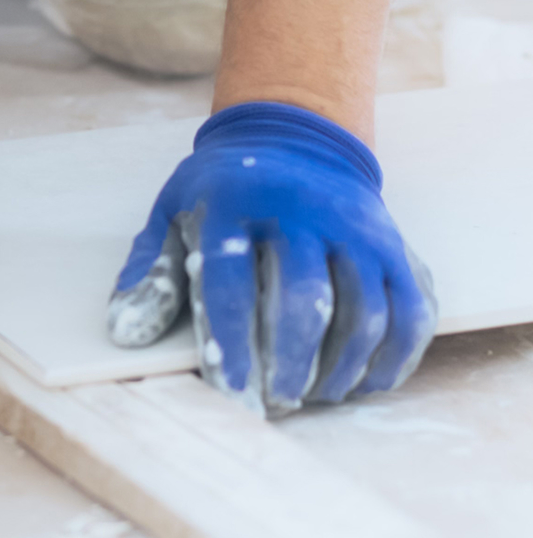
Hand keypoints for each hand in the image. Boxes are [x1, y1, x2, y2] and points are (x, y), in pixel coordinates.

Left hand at [107, 102, 437, 415]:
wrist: (297, 137)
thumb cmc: (226, 191)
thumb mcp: (174, 211)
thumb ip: (152, 271)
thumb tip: (125, 333)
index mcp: (237, 201)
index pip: (231, 280)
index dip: (231, 342)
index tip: (232, 391)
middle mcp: (305, 210)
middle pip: (306, 300)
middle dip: (290, 363)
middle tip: (276, 400)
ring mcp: (359, 227)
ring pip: (366, 312)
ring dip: (342, 368)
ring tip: (314, 395)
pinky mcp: (396, 245)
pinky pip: (411, 311)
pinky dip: (393, 359)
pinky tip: (363, 382)